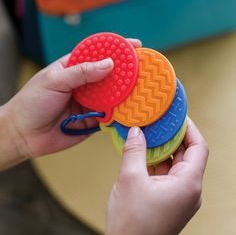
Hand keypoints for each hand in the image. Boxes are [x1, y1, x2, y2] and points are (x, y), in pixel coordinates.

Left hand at [1, 39, 140, 160]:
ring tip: (141, 90)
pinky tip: (129, 109)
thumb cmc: (33, 103)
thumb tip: (108, 64)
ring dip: (125, 94)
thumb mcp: (55, 81)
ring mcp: (89, 102)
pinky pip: (109, 115)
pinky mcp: (92, 120)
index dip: (115, 49)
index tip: (133, 46)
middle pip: (109, 76)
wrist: (24, 134)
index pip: (97, 55)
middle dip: (125, 73)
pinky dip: (118, 113)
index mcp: (73, 69)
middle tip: (143, 70)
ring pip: (111, 96)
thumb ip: (81, 73)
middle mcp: (84, 85)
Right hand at [106, 118, 208, 234]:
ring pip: (175, 164)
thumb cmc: (132, 224)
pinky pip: (166, 173)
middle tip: (159, 122)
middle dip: (173, 137)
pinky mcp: (167, 198)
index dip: (190, 129)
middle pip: (187, 154)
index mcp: (187, 184)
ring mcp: (178, 195)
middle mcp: (188, 190)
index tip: (178, 116)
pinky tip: (143, 152)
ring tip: (149, 134)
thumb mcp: (130, 179)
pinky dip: (156, 161)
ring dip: (162, 149)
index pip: (199, 148)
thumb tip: (136, 132)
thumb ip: (134, 151)